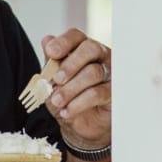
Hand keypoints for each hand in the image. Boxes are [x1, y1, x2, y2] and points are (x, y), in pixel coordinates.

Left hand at [41, 29, 111, 149]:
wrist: (78, 125)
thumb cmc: (67, 97)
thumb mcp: (53, 80)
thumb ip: (51, 61)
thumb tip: (47, 40)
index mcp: (82, 49)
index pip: (76, 36)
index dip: (64, 42)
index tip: (51, 52)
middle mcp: (99, 57)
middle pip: (91, 48)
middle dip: (71, 64)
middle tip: (57, 79)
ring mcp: (109, 73)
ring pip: (93, 72)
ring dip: (71, 88)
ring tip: (57, 101)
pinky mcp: (114, 92)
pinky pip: (98, 93)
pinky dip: (78, 103)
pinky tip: (67, 111)